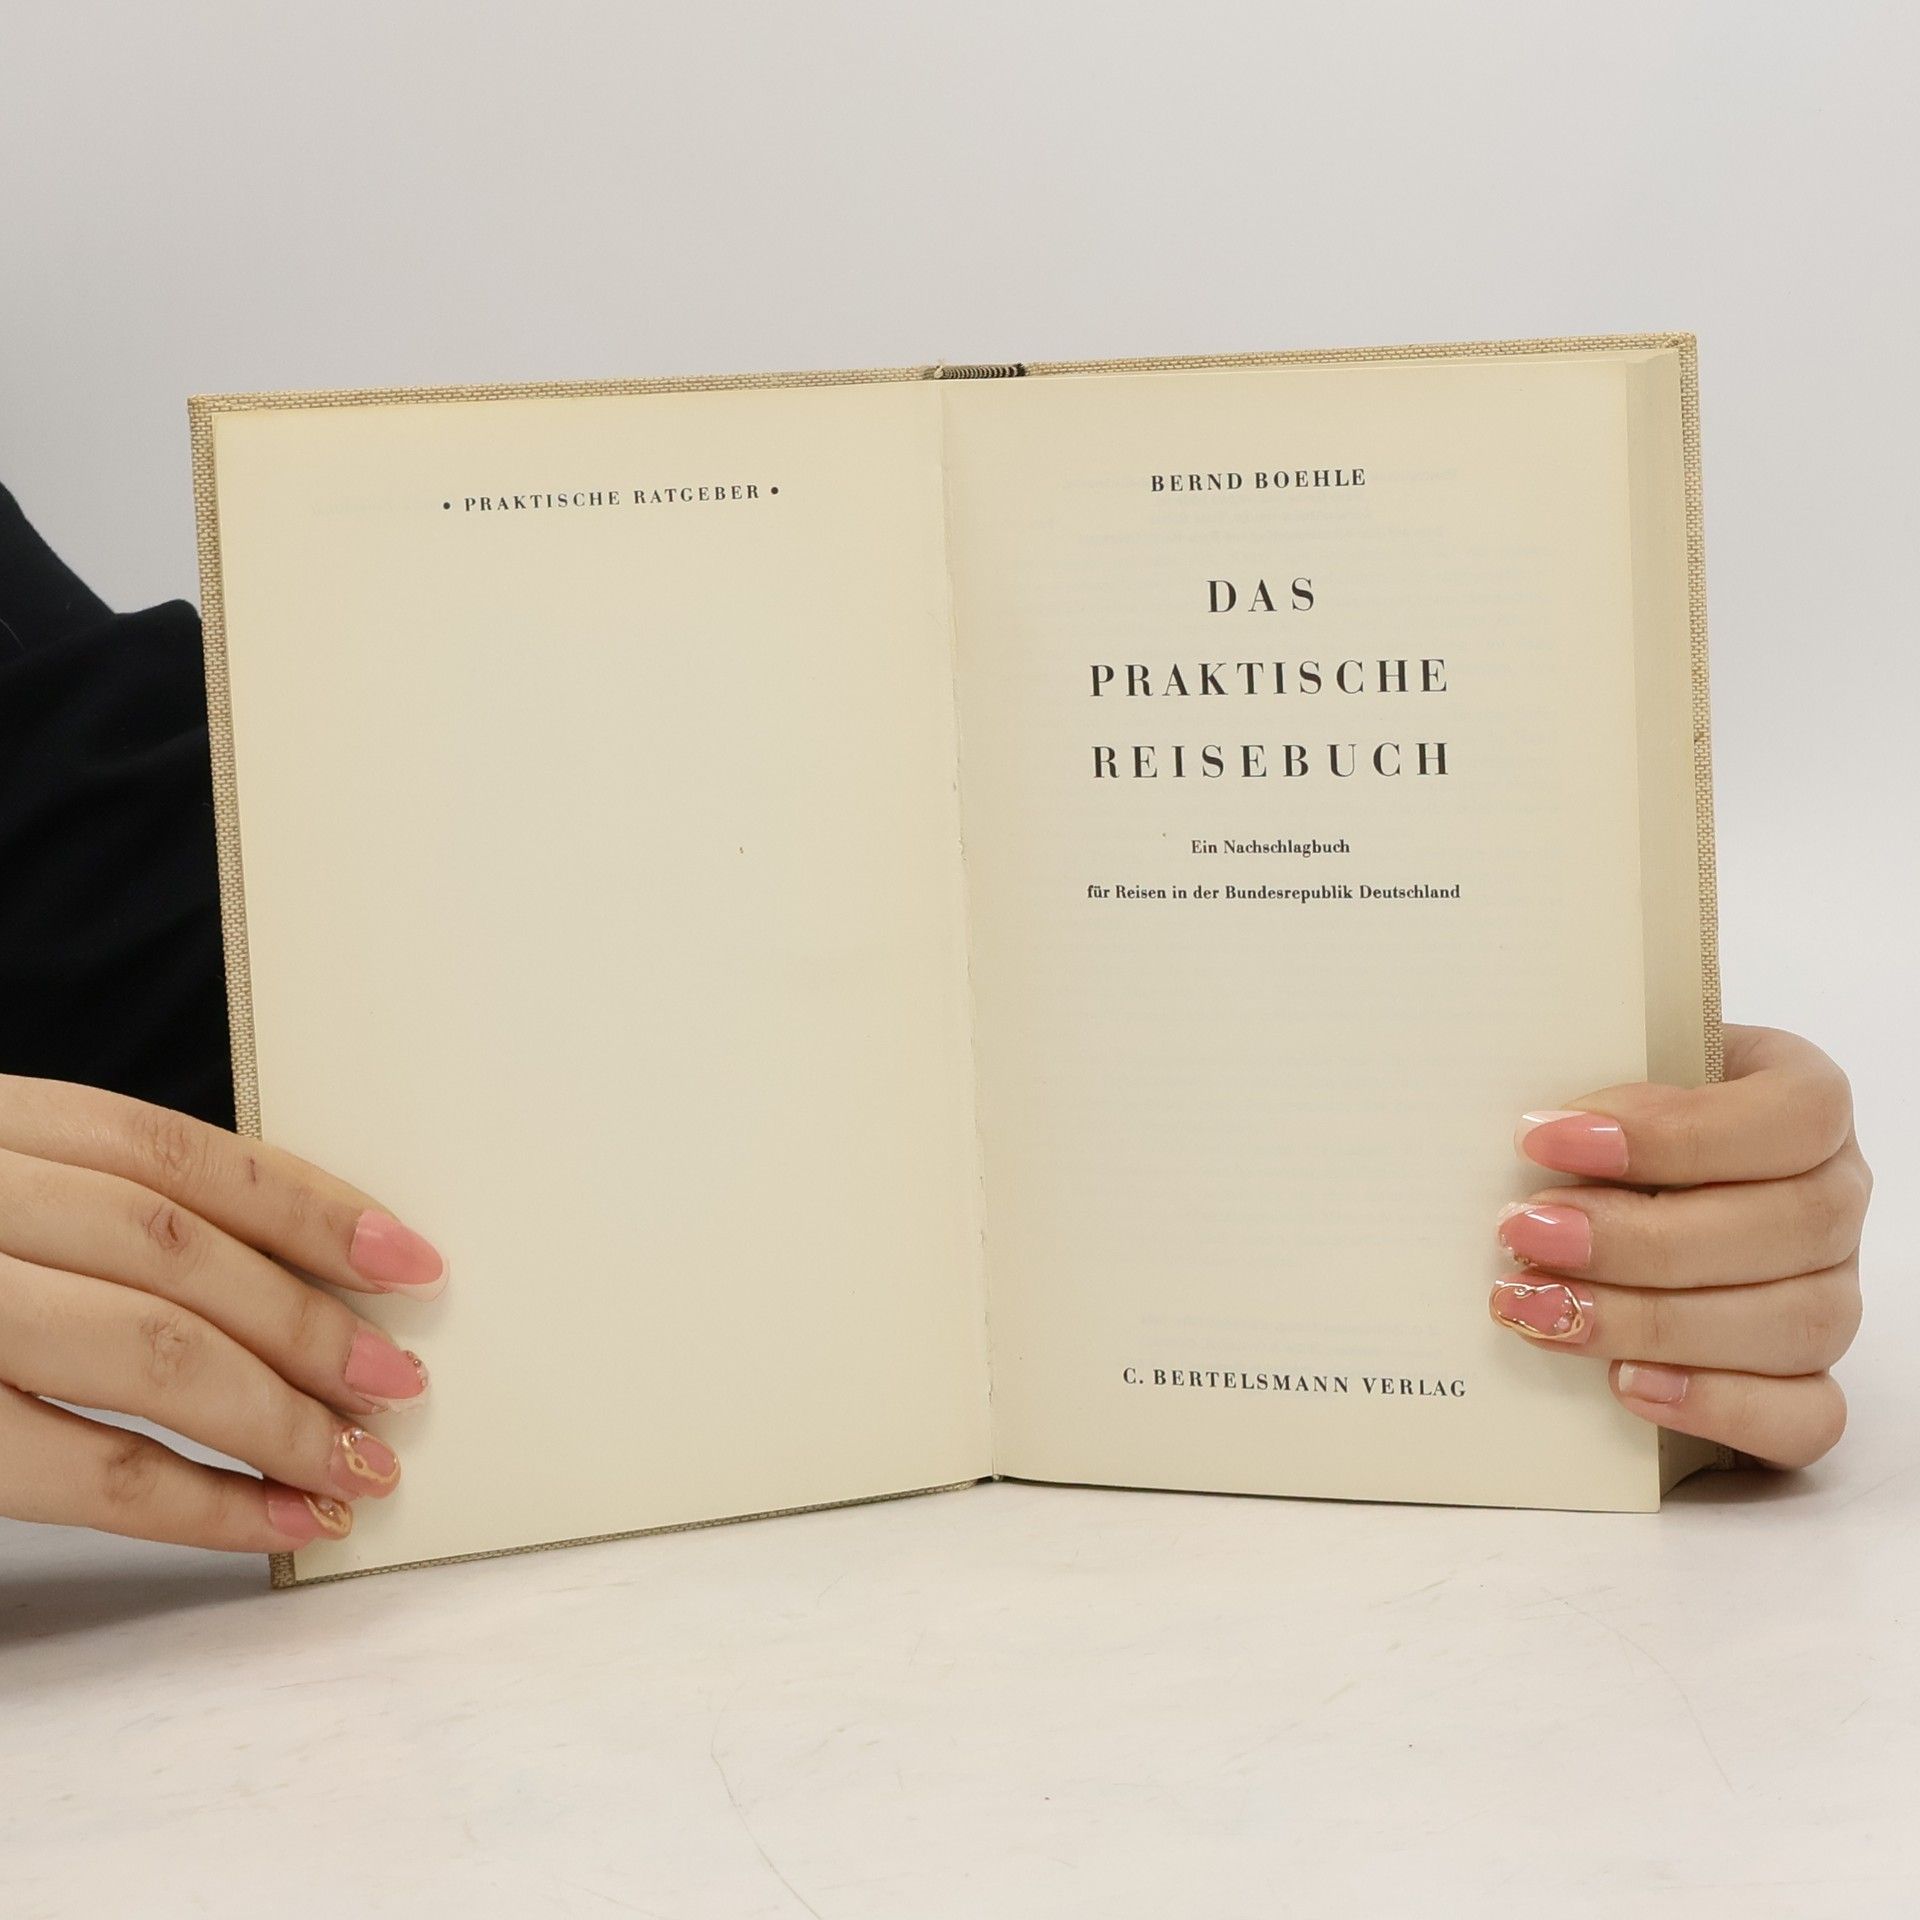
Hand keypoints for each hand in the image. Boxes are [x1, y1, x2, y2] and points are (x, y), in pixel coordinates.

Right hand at [0, 1076, 444, 1550]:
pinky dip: (195, 1505)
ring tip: (358, 1466)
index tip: (411, 1260)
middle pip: (175, 1255)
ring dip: (273, 1419)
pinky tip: (274, 1525)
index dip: (310, 1206)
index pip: (180, 1154)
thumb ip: (90, 1207)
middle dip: (305, 1324)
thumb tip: (285, 1271)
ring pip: (141, 1355)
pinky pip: (75, 1473)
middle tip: (398, 1383)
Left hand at [1489, 1025, 1868, 1468]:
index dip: (1675, 1133)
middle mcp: (1835, 1196)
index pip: (1795, 1115)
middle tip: (1523, 1233)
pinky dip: (1719, 1405)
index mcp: (1806, 1101)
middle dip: (1640, 1239)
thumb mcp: (1605, 1068)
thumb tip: (1534, 1131)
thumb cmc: (1611, 1118)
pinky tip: (1626, 1384)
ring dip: (1652, 1322)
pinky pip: (1806, 1415)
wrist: (1610, 1184)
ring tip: (1541, 1308)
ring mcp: (1831, 1292)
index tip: (1545, 1138)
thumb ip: (1592, 1077)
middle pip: (1793, 1227)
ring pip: (1794, 1324)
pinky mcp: (1807, 1377)